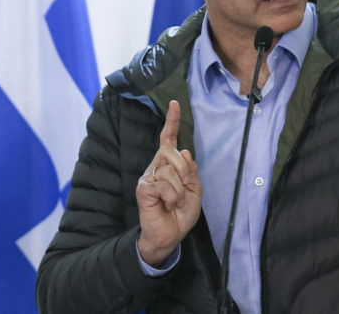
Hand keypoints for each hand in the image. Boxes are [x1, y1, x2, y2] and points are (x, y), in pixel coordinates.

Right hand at [136, 100, 201, 266]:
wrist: (171, 233)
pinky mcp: (143, 188)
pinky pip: (164, 184)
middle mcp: (156, 166)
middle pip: (174, 153)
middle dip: (185, 172)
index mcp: (169, 164)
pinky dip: (171, 196)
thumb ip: (190, 170)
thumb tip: (184, 151)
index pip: (169, 139)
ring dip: (179, 189)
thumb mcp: (194, 188)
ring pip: (170, 170)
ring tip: (173, 201)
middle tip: (184, 189)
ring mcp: (148, 176)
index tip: (175, 104)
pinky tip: (166, 204)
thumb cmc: (181, 212)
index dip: (172, 121)